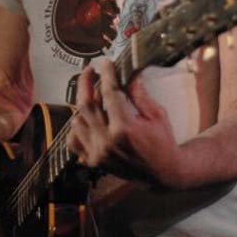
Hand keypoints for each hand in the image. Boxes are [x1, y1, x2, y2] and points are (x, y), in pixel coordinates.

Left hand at [67, 59, 181, 187]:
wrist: (163, 172)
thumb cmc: (162, 141)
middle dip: (85, 82)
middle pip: (86, 104)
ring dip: (83, 106)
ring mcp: (97, 153)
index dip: (106, 74)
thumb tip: (130, 74)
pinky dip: (77, 128)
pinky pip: (73, 141)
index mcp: (125, 128)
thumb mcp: (157, 114)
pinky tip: (87, 119)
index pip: (109, 93)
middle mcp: (107, 141)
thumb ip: (140, 94)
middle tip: (89, 70)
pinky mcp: (93, 161)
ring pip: (77, 121)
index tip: (105, 63)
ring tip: (93, 96)